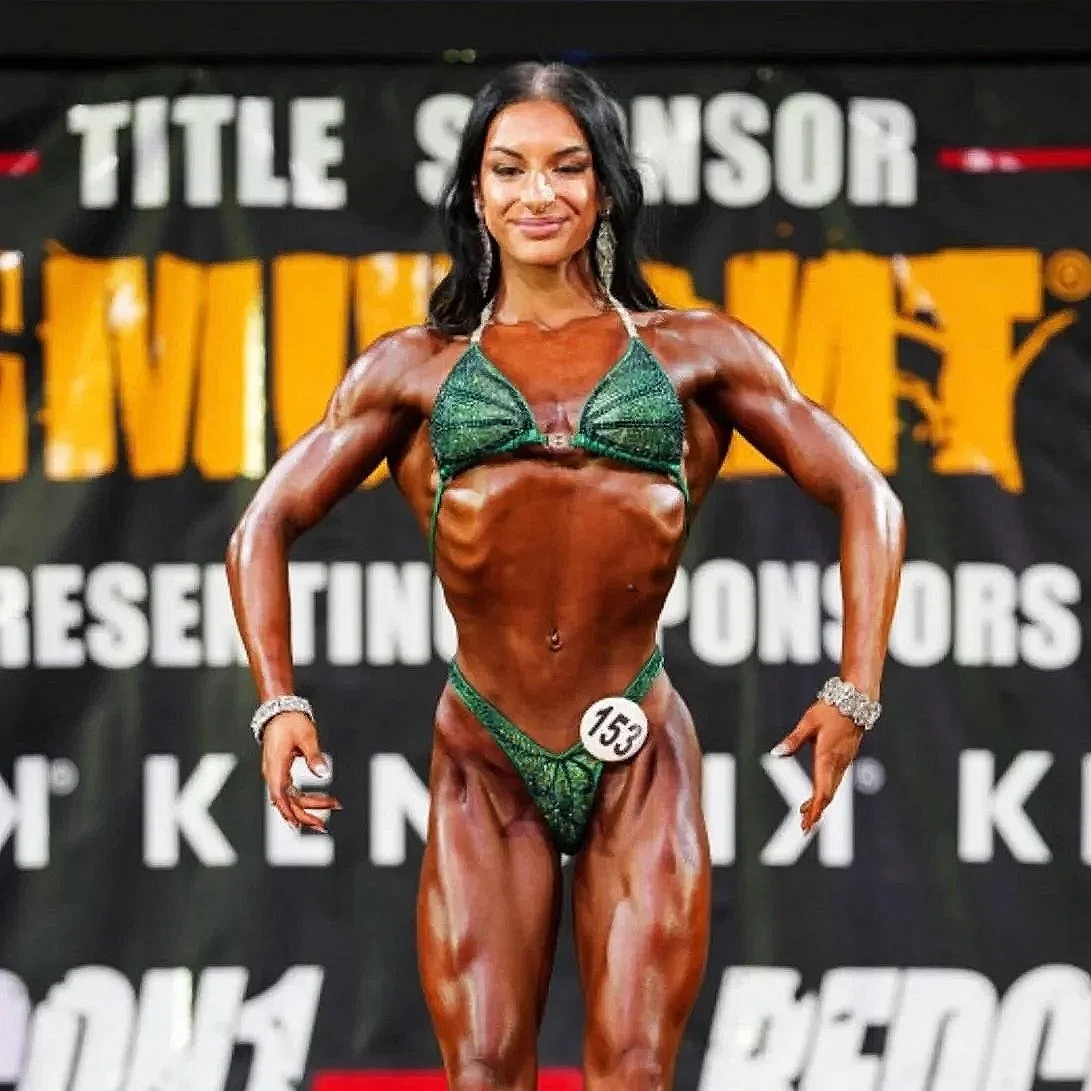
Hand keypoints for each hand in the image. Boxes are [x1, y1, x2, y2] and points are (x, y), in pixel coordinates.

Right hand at [261, 711, 341, 831]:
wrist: (279, 711)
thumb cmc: (291, 722)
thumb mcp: (306, 736)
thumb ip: (314, 755)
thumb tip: (323, 772)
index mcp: (276, 766)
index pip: (279, 795)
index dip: (288, 811)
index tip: (298, 824)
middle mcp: (273, 773)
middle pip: (286, 801)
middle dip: (304, 815)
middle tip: (323, 825)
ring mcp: (276, 774)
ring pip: (289, 798)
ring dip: (307, 807)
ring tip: (328, 812)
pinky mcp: (281, 772)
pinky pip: (290, 792)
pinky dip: (303, 799)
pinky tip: (317, 802)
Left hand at [771, 701, 864, 833]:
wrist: (857, 700)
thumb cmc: (831, 709)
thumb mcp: (808, 722)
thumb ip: (793, 740)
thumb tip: (776, 753)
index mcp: (827, 757)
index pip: (821, 791)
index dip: (814, 809)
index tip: (806, 823)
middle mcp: (838, 763)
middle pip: (828, 794)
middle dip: (816, 812)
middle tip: (804, 828)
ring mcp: (843, 761)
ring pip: (832, 788)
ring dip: (820, 803)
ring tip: (806, 816)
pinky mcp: (845, 757)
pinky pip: (835, 780)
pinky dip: (826, 791)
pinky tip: (818, 795)